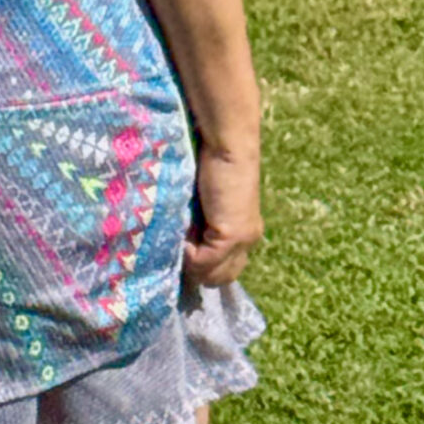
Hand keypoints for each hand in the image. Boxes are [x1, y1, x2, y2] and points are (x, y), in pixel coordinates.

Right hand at [183, 142, 262, 291]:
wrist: (229, 146)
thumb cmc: (215, 164)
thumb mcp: (207, 200)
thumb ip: (202, 221)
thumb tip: (181, 241)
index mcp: (245, 231)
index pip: (227, 267)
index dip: (205, 268)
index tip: (183, 260)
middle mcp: (248, 240)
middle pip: (223, 276)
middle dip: (198, 272)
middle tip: (176, 258)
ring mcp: (242, 240)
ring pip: (214, 274)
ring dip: (192, 266)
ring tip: (175, 249)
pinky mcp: (231, 235)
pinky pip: (203, 261)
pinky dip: (188, 256)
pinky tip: (179, 240)